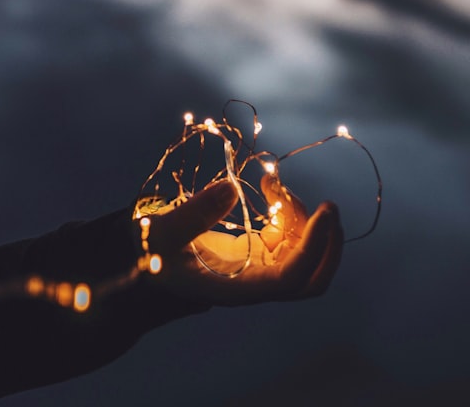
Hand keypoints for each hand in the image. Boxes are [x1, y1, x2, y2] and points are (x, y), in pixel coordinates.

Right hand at [142, 178, 342, 306]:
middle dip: (327, 243)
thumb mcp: (160, 233)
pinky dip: (287, 211)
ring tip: (272, 182)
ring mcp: (256, 268)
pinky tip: (269, 187)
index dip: (314, 248)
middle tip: (326, 206)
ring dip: (300, 216)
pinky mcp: (253, 253)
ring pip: (301, 251)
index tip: (325, 211)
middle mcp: (253, 282)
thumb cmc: (148, 253)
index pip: (290, 279)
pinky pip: (286, 237)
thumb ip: (192, 215)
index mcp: (235, 287)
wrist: (142, 262)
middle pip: (311, 277)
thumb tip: (232, 190)